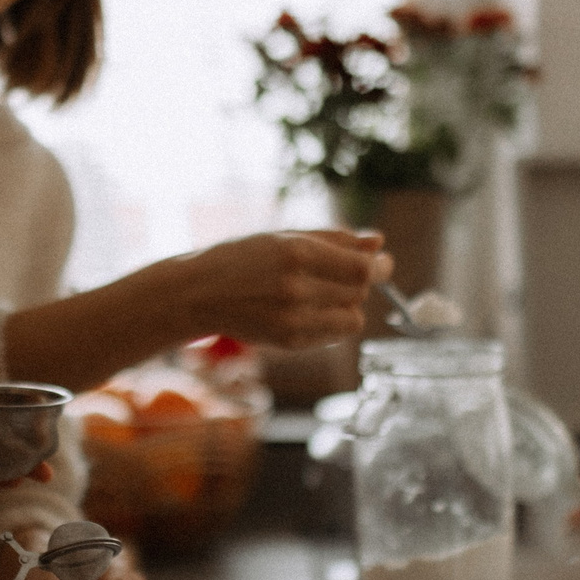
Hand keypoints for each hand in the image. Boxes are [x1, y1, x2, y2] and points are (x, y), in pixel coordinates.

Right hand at [173, 230, 391, 349]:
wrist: (198, 294)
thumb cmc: (242, 258)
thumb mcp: (285, 236)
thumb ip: (335, 239)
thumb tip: (379, 242)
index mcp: (296, 253)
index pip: (361, 268)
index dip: (378, 266)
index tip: (380, 263)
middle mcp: (296, 288)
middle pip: (360, 292)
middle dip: (357, 282)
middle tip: (334, 275)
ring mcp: (292, 319)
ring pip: (353, 319)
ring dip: (346, 306)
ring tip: (319, 295)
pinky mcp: (290, 342)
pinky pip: (334, 336)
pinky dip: (330, 324)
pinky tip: (305, 311)